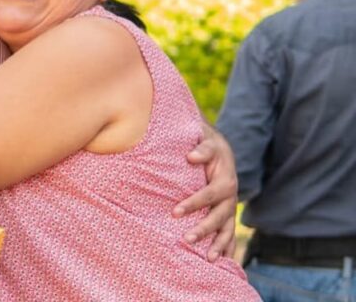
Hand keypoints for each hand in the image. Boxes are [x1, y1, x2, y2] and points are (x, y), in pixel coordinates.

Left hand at [174, 124, 237, 259]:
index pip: (210, 194)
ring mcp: (230, 209)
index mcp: (225, 180)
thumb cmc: (206, 145)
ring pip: (227, 230)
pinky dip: (227, 250)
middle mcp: (231, 198)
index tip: (175, 212)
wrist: (219, 151)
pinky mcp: (227, 216)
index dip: (194, 203)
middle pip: (219, 217)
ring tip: (208, 259)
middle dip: (204, 229)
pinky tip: (223, 265)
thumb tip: (191, 156)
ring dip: (219, 245)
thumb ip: (201, 148)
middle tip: (186, 240)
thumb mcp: (206, 141)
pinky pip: (229, 235)